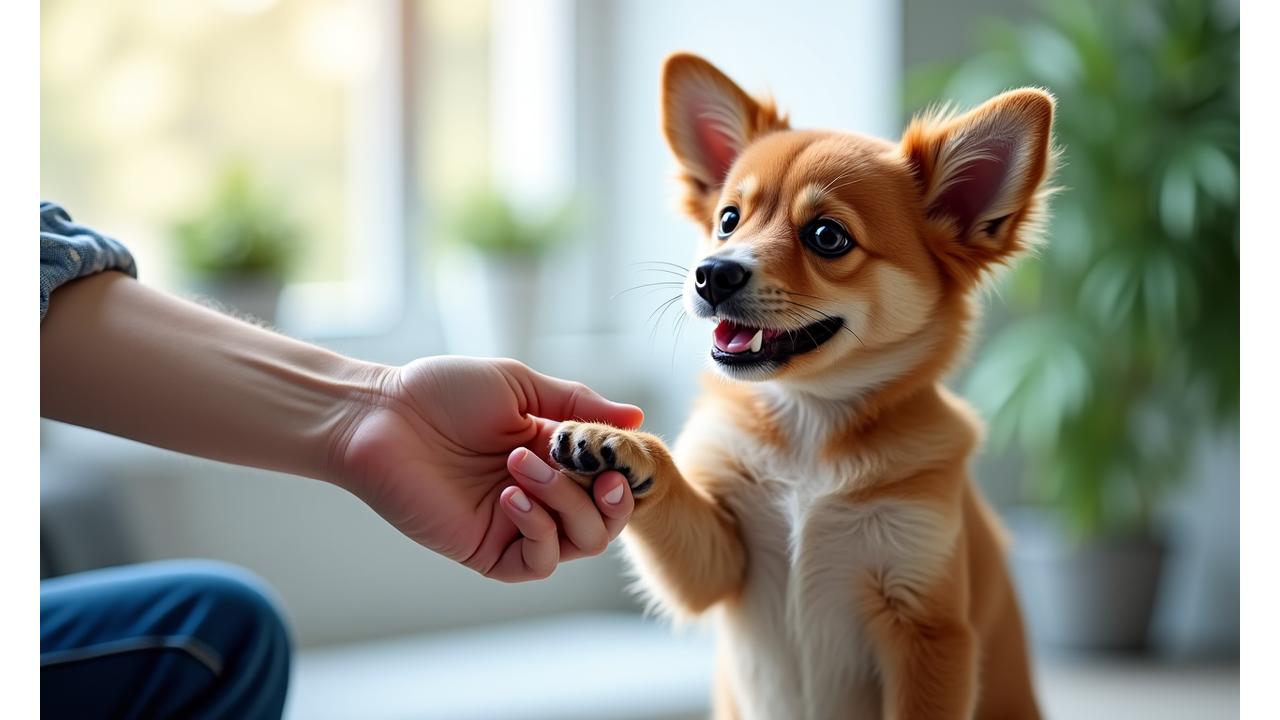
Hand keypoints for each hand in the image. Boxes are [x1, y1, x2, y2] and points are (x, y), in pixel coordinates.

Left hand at [330, 356, 643, 581]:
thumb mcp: (519, 387)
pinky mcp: (488, 550)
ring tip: (521, 467)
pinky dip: (539, 532)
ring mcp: (517, 526)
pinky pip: (538, 563)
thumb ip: (578, 405)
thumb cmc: (442, 393)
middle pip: (607, 519)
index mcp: (555, 455)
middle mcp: (543, 495)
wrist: (381, 416)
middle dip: (603, 493)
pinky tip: (512, 498)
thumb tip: (636, 418)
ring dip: (564, 503)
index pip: (612, 477)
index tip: (621, 451)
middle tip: (586, 468)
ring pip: (581, 542)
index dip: (625, 469)